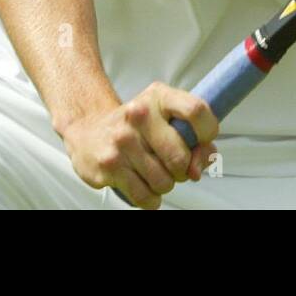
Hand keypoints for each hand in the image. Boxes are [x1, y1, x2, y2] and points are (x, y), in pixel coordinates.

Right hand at [59, 82, 218, 209]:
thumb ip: (195, 140)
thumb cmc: (137, 129)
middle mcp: (139, 113)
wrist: (87, 132)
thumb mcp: (166, 120)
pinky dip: (150, 199)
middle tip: (171, 164)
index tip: (201, 141)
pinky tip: (142, 185)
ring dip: (164, 185)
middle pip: (180, 156)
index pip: (196, 110)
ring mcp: (122, 140)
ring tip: (152, 172)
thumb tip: (198, 169)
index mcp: (158, 96)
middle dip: (182, 170)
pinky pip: (146, 197)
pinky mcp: (110, 165)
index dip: (207, 132)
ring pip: (164, 182)